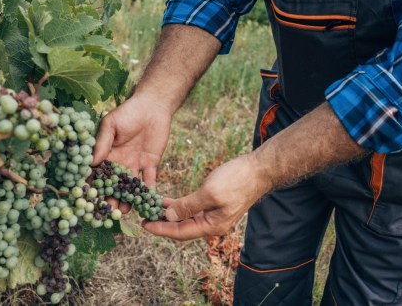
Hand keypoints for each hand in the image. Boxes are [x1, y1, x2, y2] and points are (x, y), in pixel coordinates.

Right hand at [93, 95, 171, 212]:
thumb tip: (91, 162)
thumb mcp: (111, 125)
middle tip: (108, 211)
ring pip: (130, 187)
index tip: (89, 198)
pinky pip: (150, 181)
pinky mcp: (151, 164)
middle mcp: (120, 163)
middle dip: (110, 198)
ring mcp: (135, 165)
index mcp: (107, 154)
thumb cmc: (128, 112)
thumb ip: (102, 142)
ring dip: (127, 199)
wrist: (152, 106)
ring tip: (124, 211)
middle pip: (114, 185)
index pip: (98, 173)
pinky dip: (149, 193)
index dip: (93, 185)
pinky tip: (147, 203)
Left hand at [143, 154, 271, 239]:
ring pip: (185, 218)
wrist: (259, 169)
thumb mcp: (210, 193)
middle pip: (181, 228)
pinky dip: (178, 205)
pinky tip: (165, 200)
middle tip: (143, 216)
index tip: (144, 224)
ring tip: (150, 208)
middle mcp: (212, 224)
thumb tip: (169, 216)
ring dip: (168, 213)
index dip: (161, 229)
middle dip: (162, 223)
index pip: (180, 232)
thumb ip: (189, 206)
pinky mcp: (213, 204)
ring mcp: (213, 215)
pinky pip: (191, 209)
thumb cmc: (237, 180)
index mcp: (212, 226)